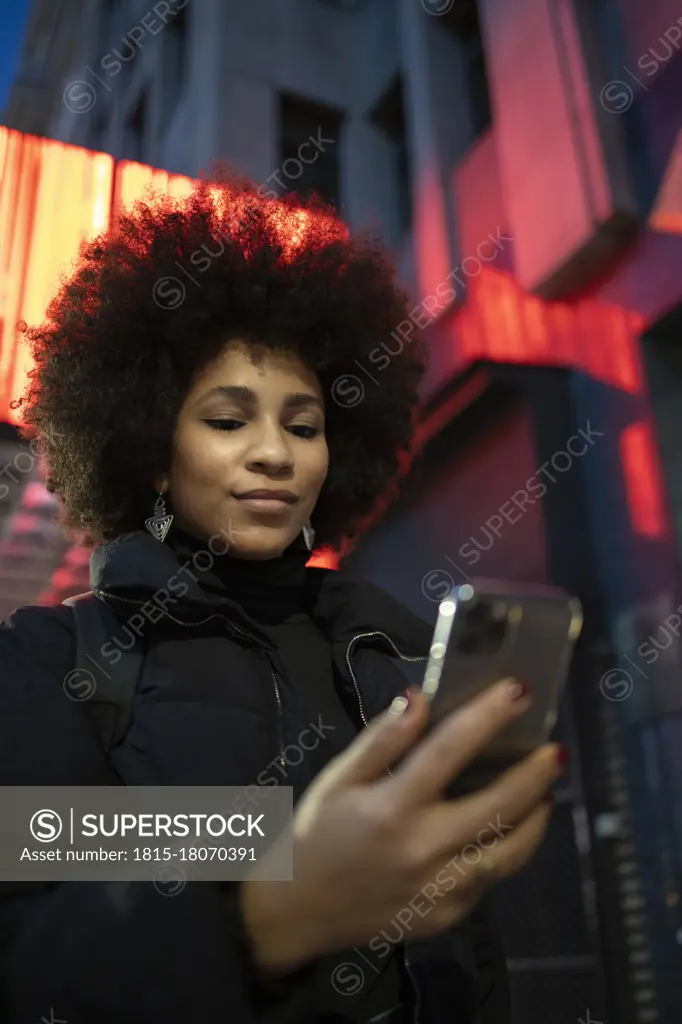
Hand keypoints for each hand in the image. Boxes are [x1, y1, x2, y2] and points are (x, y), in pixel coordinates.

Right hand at [240, 678, 561, 973]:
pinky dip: (509, 852)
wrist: (296, 912)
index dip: (487, 716)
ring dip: (535, 819)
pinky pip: (489, 882)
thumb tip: (418, 698)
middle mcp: (422, 848)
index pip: (449, 750)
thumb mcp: (337, 779)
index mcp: (391, 807)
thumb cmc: (316, 835)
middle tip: (557, 751)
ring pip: (508, 853)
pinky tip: (513, 831)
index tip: (518, 691)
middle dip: (535, 774)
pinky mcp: (445, 917)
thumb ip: (381, 740)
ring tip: (546, 792)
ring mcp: (438, 889)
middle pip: (498, 806)